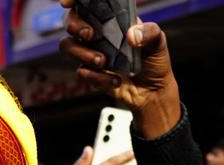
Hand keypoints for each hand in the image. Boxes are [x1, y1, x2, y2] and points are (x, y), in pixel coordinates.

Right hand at [58, 8, 180, 136]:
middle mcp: (99, 32)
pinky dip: (97, 77)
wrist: (150, 92)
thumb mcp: (158, 42)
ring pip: (67, 45)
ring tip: (103, 62)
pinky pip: (81, 71)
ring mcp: (91, 51)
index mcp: (113, 19)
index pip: (90, 3)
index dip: (75, 0)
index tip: (67, 3)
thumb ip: (149, 33)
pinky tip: (115, 80)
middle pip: (71, 21)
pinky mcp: (88, 71)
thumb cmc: (154, 62)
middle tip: (89, 35)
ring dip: (82, 53)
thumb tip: (131, 35)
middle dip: (75, 26)